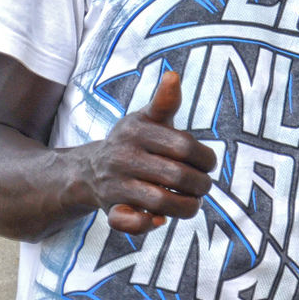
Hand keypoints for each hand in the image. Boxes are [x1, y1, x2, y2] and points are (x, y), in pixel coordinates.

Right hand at [85, 70, 217, 233]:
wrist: (90, 170)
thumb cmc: (132, 142)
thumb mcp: (146, 118)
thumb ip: (164, 102)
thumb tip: (173, 75)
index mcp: (136, 132)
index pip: (184, 146)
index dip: (205, 158)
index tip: (209, 164)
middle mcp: (123, 157)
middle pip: (177, 176)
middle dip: (201, 185)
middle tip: (205, 186)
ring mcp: (116, 185)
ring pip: (161, 202)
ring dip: (186, 206)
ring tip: (193, 202)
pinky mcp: (111, 210)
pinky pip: (131, 223)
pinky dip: (149, 224)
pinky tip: (161, 218)